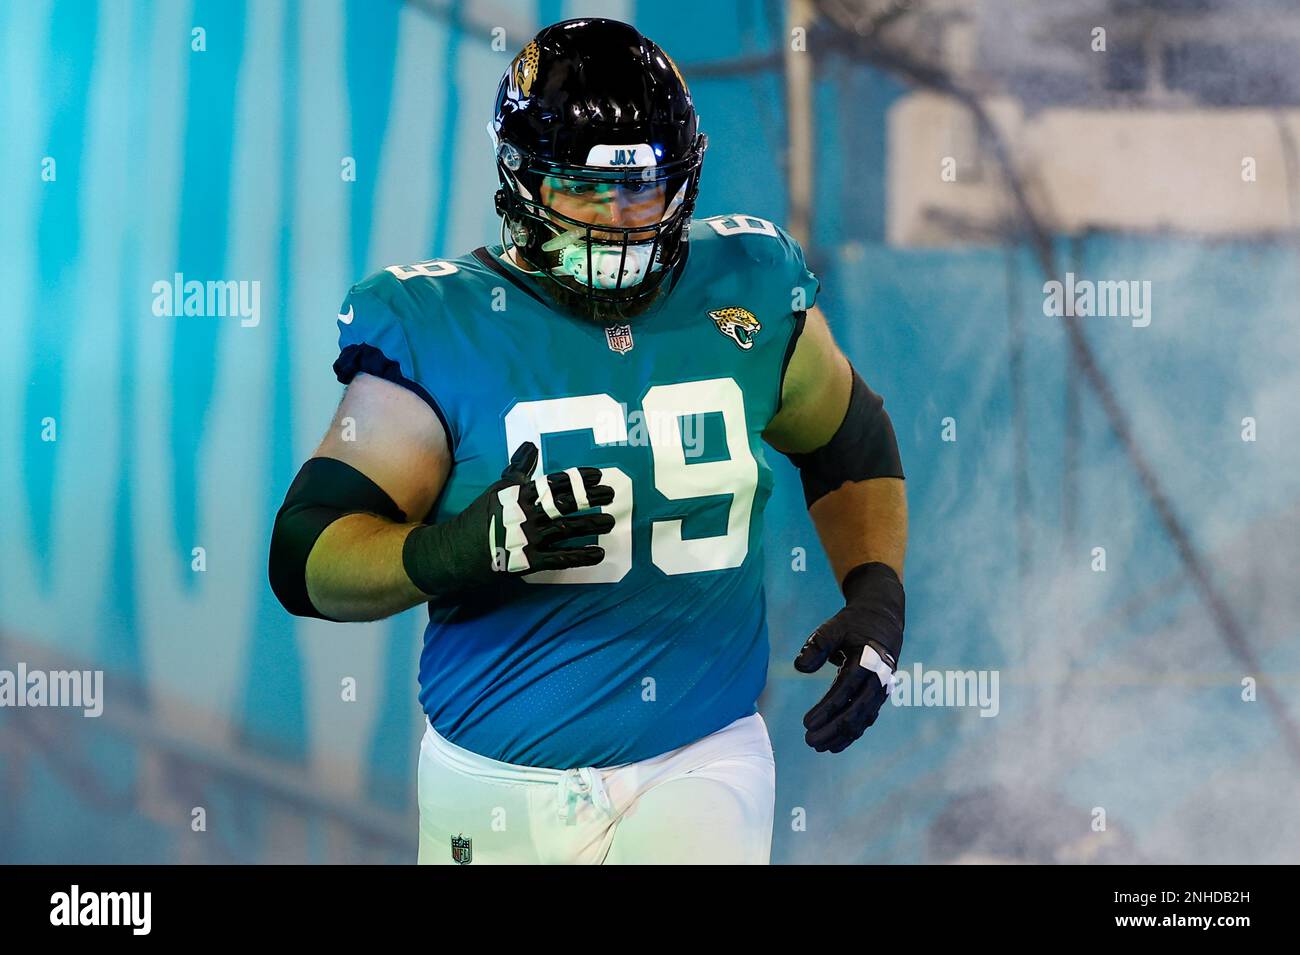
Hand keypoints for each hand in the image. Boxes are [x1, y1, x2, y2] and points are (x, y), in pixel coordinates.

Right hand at [403, 441, 615, 596]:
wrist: (457, 551)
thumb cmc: (482, 516)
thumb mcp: (499, 488)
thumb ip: (519, 468)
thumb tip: (531, 445)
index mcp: (519, 494)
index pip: (555, 482)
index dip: (579, 478)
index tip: (599, 475)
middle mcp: (526, 514)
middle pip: (565, 504)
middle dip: (591, 498)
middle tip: (612, 494)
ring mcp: (528, 539)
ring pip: (567, 530)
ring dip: (592, 525)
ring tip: (611, 522)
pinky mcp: (528, 562)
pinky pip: (561, 558)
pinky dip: (581, 556)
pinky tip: (599, 553)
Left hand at [794, 562, 904, 752]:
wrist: (882, 619)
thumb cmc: (853, 624)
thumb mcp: (833, 627)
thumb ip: (817, 645)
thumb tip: (800, 668)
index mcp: (868, 660)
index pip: (845, 690)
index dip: (826, 709)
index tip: (806, 722)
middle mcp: (878, 679)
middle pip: (856, 711)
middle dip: (832, 729)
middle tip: (808, 741)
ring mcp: (881, 690)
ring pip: (862, 720)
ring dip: (841, 736)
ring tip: (817, 746)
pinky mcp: (879, 696)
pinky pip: (866, 719)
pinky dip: (851, 734)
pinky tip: (834, 746)